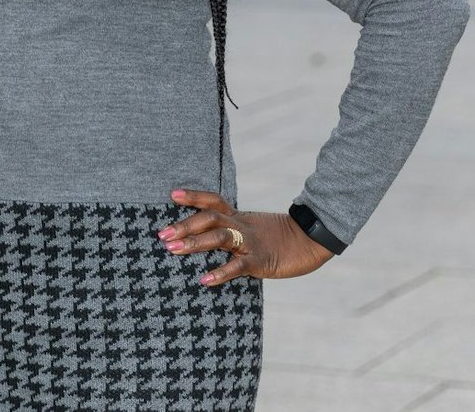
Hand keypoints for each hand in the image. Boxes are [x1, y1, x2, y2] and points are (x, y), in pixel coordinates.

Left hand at [160, 189, 335, 285]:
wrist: (312, 240)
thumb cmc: (281, 238)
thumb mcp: (254, 229)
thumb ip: (235, 232)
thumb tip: (211, 240)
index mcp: (239, 217)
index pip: (213, 200)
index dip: (193, 196)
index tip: (171, 195)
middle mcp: (241, 226)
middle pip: (209, 218)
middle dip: (184, 225)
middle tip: (161, 235)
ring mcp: (250, 243)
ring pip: (219, 237)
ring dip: (194, 243)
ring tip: (173, 250)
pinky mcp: (260, 261)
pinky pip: (237, 267)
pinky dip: (220, 273)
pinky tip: (204, 280)